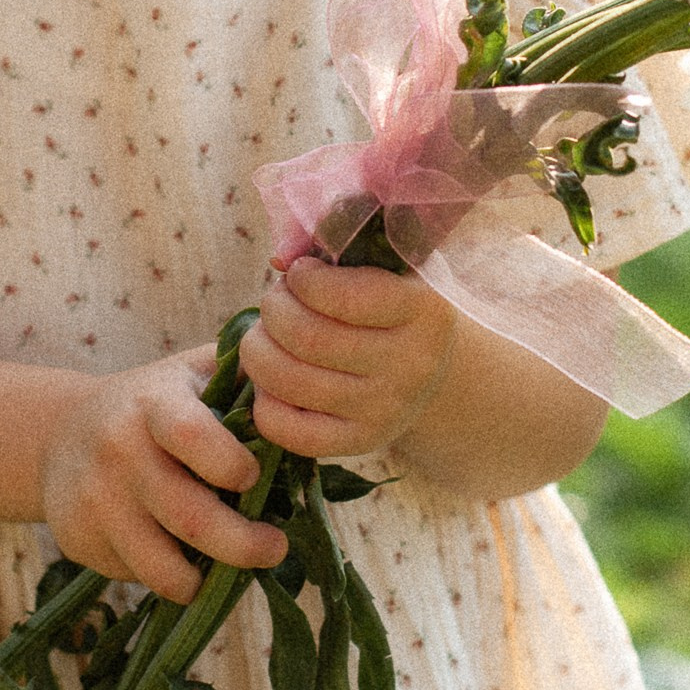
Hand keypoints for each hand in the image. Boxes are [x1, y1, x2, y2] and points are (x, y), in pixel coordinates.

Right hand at [38, 349, 288, 601]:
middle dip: (244, 546)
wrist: (59, 432)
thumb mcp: (193, 373)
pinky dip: (165, 577)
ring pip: (161, 568)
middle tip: (274, 549)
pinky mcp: (78, 539)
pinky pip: (135, 575)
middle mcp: (119, 451)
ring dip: (205, 581)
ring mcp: (95, 500)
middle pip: (190, 518)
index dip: (233, 465)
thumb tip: (312, 402)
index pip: (192, 435)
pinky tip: (176, 555)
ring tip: (226, 571)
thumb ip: (248, 378)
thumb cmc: (153, 403)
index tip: (254, 479)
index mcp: (154, 404)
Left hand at [242, 258, 454, 463]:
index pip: (345, 297)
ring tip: (266, 335)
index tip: (299, 274)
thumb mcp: (387, 264)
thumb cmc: (395, 303)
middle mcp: (411, 365)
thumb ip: (340, 246)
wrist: (430, 371)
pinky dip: (264, 400)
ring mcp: (386, 410)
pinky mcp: (360, 443)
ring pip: (289, 381)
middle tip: (275, 303)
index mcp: (425, 310)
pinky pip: (287, 429)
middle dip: (273, 311)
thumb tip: (279, 258)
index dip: (303, 280)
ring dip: (258, 349)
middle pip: (307, 338)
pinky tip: (273, 378)